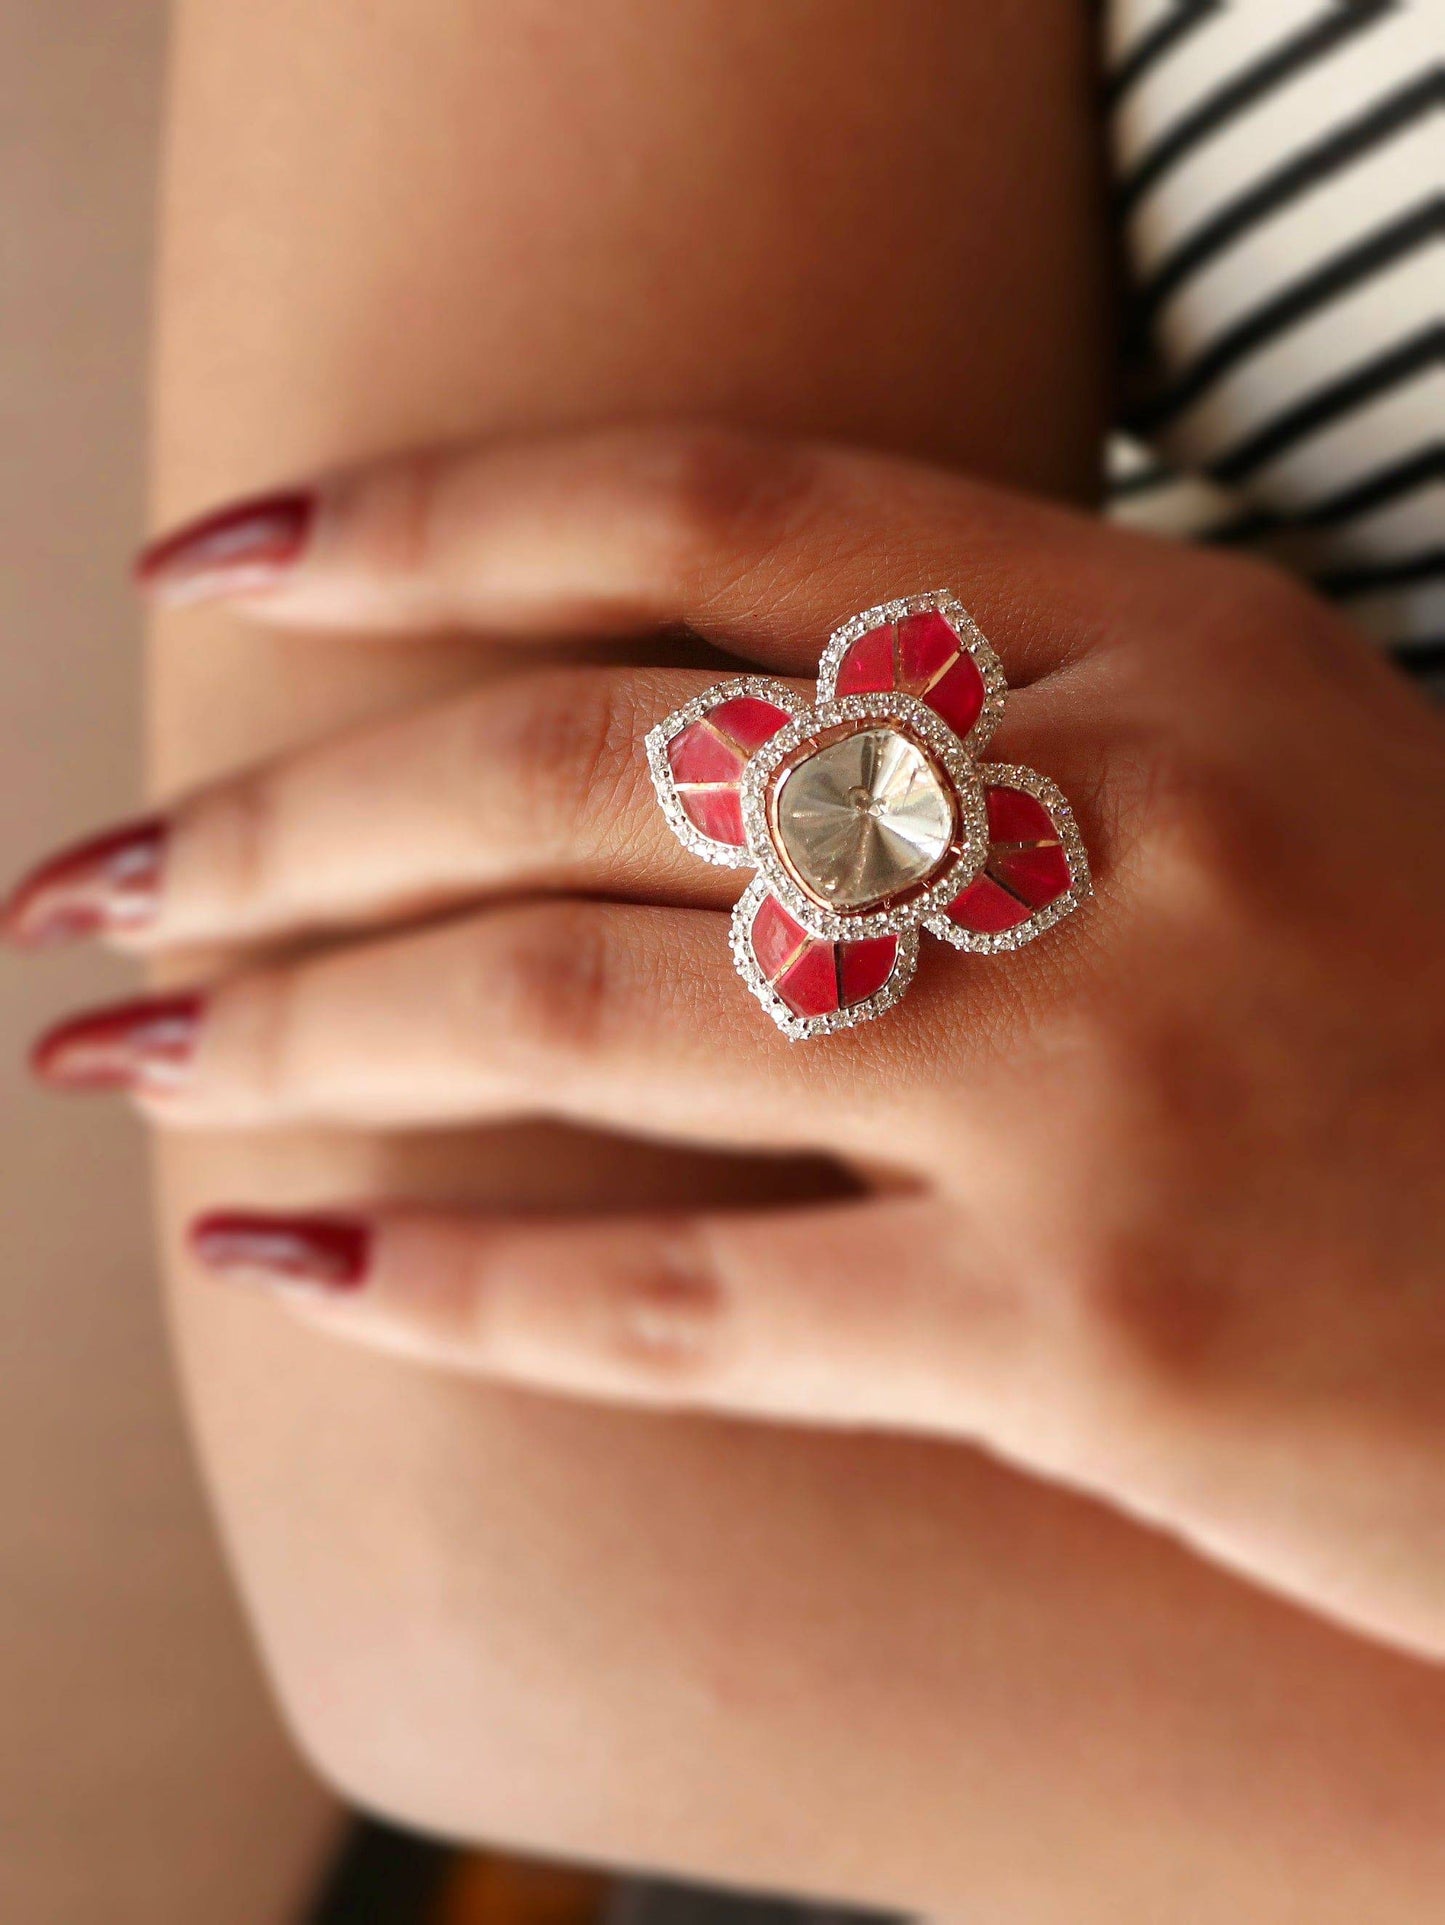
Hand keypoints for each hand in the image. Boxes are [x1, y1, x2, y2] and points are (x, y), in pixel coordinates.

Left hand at [11, 427, 1443, 1660]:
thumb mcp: (1284, 800)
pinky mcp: (1083, 1331)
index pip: (710, 507)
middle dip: (277, 822)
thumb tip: (698, 790)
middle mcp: (1123, 813)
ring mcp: (1102, 1068)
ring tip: (135, 1065)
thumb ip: (1018, 756)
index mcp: (1175, 644)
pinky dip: (449, 1293)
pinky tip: (294, 1280)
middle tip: (96, 884)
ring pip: (568, 1013)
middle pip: (572, 765)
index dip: (426, 520)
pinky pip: (669, 1295)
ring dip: (298, 1036)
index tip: (215, 570)